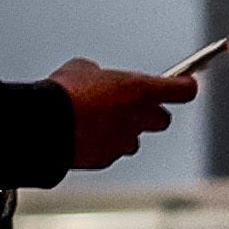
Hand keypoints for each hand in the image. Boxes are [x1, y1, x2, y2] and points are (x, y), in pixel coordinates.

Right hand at [53, 58, 197, 171]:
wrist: (42, 126)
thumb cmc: (63, 92)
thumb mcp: (82, 69)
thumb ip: (101, 76)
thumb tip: (98, 80)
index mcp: (139, 90)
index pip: (182, 90)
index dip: (184, 86)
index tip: (185, 84)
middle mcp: (138, 118)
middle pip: (163, 120)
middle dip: (152, 114)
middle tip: (134, 106)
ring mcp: (123, 142)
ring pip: (134, 139)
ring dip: (124, 132)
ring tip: (98, 123)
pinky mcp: (105, 160)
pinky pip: (110, 152)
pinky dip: (101, 145)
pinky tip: (81, 136)